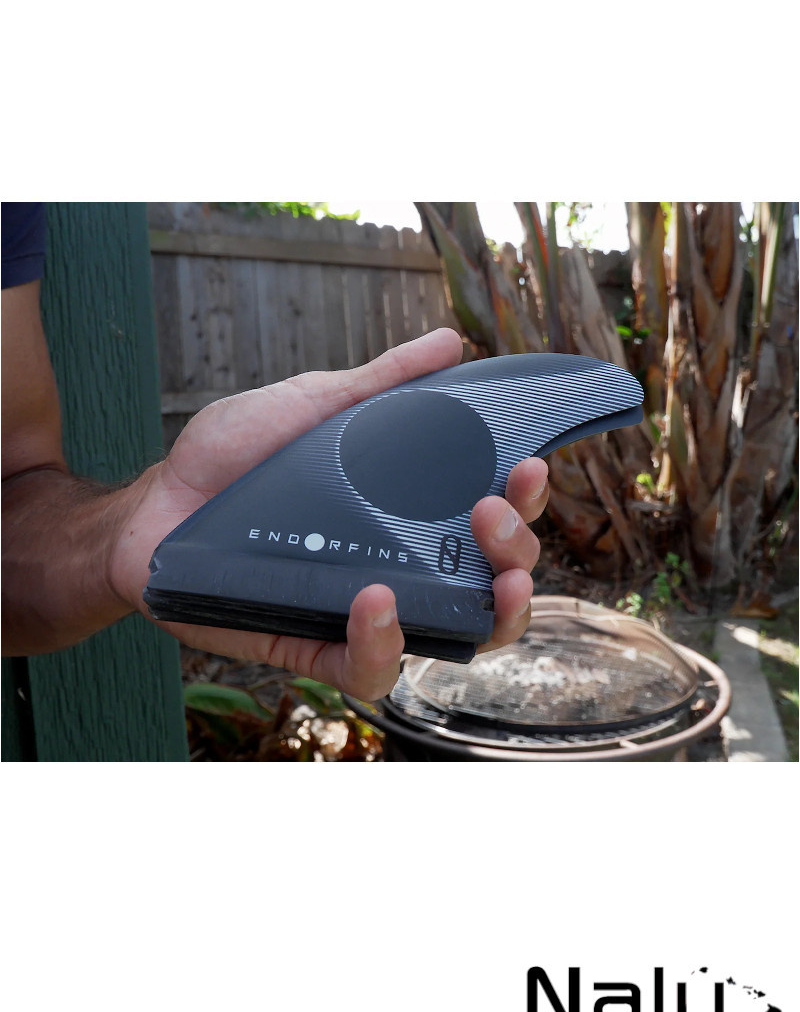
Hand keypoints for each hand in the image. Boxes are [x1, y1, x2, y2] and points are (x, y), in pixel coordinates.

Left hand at [110, 329, 548, 700]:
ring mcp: (363, 611)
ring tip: (494, 578)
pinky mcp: (315, 647)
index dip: (526, 501)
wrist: (157, 504)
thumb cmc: (234, 457)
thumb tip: (449, 342)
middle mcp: (402, 566)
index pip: (491, 518)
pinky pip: (369, 669)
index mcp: (409, 513)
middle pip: (493, 582)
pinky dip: (384, 642)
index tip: (527, 465)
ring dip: (492, 614)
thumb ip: (382, 382)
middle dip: (519, 552)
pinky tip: (381, 600)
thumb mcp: (313, 405)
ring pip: (455, 638)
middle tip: (495, 512)